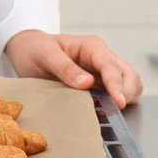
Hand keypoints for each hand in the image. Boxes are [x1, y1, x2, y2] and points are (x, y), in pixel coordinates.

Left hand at [3, 30, 143, 108]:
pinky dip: (118, 102)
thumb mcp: (44, 55)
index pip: (111, 66)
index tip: (119, 102)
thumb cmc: (34, 49)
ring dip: (126, 97)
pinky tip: (105, 110)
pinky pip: (118, 92)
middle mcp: (102, 57)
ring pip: (130, 83)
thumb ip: (64, 68)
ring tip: (111, 111)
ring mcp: (103, 70)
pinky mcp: (100, 83)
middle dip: (127, 92)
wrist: (27, 51)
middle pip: (129, 75)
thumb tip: (87, 83)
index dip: (117, 85)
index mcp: (92, 46)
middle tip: (116, 110)